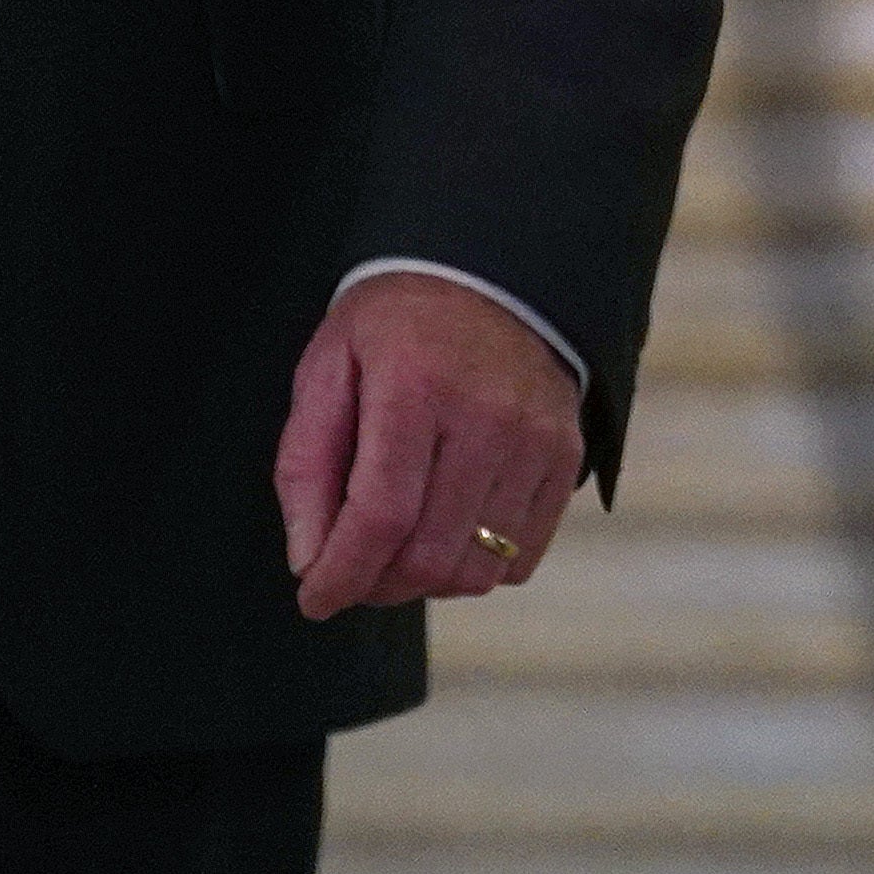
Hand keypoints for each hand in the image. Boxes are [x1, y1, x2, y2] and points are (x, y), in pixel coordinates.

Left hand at [277, 271, 585, 618]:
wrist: (489, 273)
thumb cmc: (393, 326)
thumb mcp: (327, 369)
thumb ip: (307, 464)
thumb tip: (310, 560)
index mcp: (415, 386)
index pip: (380, 517)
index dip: (342, 574)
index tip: (315, 599)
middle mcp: (486, 416)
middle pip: (429, 555)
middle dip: (377, 586)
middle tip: (351, 572)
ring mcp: (535, 439)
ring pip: (478, 569)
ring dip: (426, 583)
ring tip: (397, 553)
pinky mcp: (566, 457)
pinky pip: (521, 557)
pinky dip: (477, 567)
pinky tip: (448, 533)